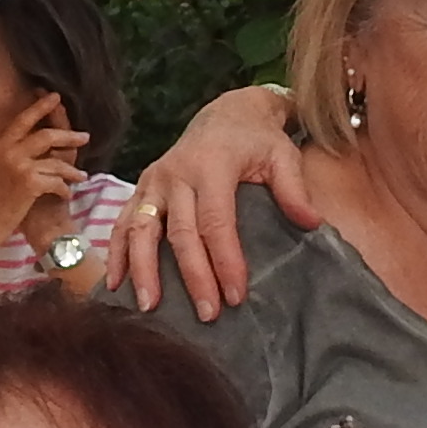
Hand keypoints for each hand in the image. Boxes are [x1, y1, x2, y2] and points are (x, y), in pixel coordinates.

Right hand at [0, 91, 95, 248]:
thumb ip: (11, 154)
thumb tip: (33, 142)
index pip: (23, 120)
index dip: (40, 107)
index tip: (55, 96)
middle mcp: (8, 152)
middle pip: (46, 135)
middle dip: (69, 136)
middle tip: (84, 136)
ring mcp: (18, 166)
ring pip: (56, 161)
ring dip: (72, 171)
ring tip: (81, 176)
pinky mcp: (29, 183)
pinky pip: (57, 181)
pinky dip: (64, 189)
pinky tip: (66, 195)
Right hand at [118, 84, 320, 318]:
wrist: (226, 113)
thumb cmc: (258, 139)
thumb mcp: (283, 155)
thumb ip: (294, 189)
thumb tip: (311, 223)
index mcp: (211, 166)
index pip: (216, 222)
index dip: (225, 261)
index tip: (236, 295)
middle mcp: (176, 173)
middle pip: (179, 233)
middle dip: (192, 276)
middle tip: (206, 314)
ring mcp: (154, 181)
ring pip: (141, 229)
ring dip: (142, 270)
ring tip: (148, 307)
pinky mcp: (141, 187)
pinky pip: (123, 223)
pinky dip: (117, 253)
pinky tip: (115, 284)